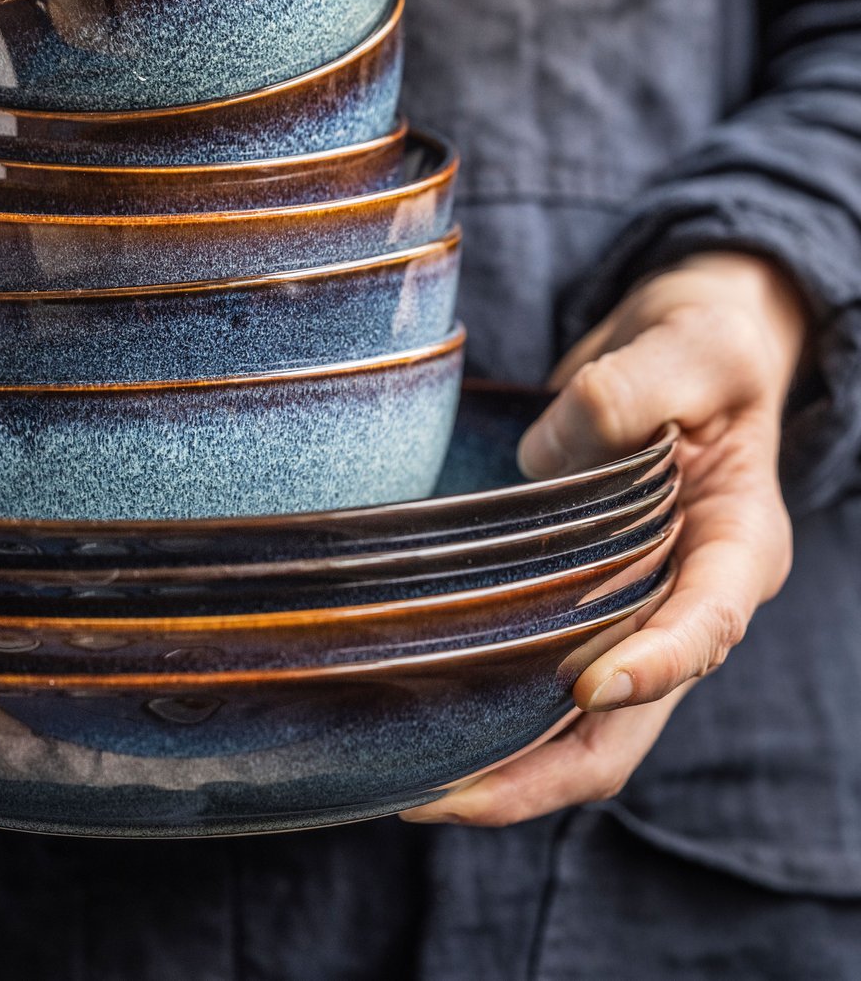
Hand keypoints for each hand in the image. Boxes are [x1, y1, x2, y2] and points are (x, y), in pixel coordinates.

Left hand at [403, 252, 804, 825]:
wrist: (685, 345)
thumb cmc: (701, 347)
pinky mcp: (574, 601)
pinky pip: (531, 681)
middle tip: (438, 796)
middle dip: (539, 773)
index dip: (654, 667)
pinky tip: (403, 719)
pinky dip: (478, 711)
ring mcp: (627, 612)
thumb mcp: (691, 345)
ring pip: (571, 728)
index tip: (586, 684)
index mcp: (738, 549)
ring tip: (402, 781)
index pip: (707, 628)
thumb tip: (546, 457)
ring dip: (496, 764)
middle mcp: (685, 602)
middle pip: (626, 724)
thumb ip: (632, 389)